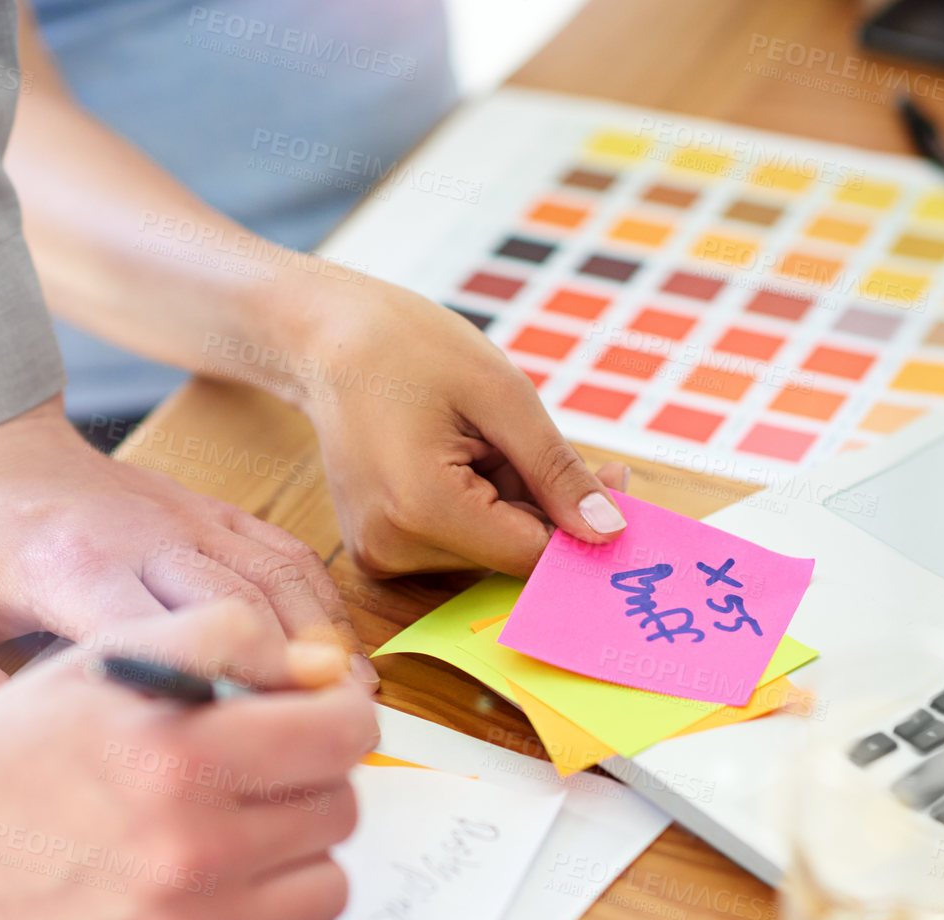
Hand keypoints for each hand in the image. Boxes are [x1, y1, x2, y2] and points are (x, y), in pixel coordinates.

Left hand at [0, 394, 372, 722]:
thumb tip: (4, 736)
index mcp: (76, 566)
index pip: (164, 634)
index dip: (218, 692)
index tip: (254, 757)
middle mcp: (148, 537)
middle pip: (241, 611)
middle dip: (290, 681)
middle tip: (326, 748)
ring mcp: (192, 520)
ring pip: (279, 582)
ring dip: (322, 646)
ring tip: (352, 711)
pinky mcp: (218, 514)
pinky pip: (289, 556)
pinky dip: (325, 608)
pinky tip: (344, 660)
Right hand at [0, 601, 377, 919]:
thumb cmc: (17, 750)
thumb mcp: (107, 656)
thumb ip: (226, 636)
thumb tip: (324, 668)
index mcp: (178, 755)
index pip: (344, 735)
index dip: (341, 716)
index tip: (320, 719)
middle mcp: (191, 851)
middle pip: (342, 808)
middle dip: (313, 781)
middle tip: (261, 775)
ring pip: (329, 885)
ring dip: (301, 854)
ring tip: (244, 834)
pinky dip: (268, 916)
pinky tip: (217, 889)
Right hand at [294, 275, 629, 577]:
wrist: (326, 340)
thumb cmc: (410, 348)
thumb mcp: (502, 396)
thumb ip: (557, 472)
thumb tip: (609, 532)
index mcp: (421, 510)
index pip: (531, 555)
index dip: (581, 524)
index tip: (617, 477)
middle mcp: (392, 550)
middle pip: (509, 556)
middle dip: (544, 507)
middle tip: (537, 438)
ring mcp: (380, 556)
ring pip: (487, 553)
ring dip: (509, 504)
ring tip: (479, 440)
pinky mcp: (379, 552)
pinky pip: (458, 545)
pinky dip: (479, 509)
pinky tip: (460, 459)